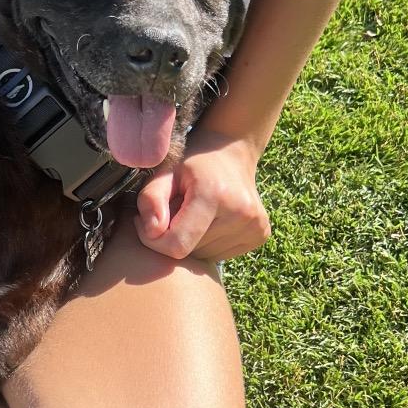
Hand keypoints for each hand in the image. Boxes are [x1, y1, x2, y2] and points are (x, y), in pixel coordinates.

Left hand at [132, 128, 270, 261]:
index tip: (146, 222)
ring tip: (192, 214)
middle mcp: (242, 214)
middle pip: (190, 252)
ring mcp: (256, 226)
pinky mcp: (261, 235)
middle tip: (174, 212)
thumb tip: (152, 232)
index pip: (177, 244)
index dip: (154, 240)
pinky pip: (219, 255)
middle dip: (172, 236)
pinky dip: (206, 243)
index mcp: (215, 196)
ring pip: (203, 256)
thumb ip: (150, 199)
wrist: (231, 152)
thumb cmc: (191, 164)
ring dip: (190, 240)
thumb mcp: (164, 173)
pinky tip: (208, 221)